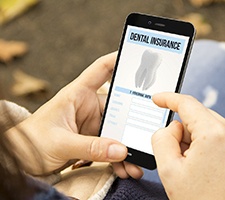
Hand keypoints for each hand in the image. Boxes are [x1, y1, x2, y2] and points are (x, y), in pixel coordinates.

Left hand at [6, 52, 141, 178]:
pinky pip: (111, 146)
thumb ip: (90, 147)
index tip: (137, 58)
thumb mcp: (60, 142)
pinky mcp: (92, 139)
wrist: (23, 158)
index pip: (101, 70)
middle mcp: (88, 106)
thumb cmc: (33, 140)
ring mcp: (92, 124)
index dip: (118, 61)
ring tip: (136, 163)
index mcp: (78, 94)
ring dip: (126, 146)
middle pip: (118, 106)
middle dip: (132, 122)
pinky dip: (118, 157)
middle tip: (146, 134)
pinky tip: (125, 168)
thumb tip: (120, 150)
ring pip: (117, 130)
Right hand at [152, 92, 224, 199]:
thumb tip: (169, 127)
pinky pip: (210, 136)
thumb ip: (161, 138)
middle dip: (179, 131)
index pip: (186, 104)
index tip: (157, 99)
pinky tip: (198, 167)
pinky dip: (198, 146)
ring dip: (189, 141)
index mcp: (213, 134)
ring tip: (189, 167)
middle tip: (174, 154)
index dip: (168, 98)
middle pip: (193, 117)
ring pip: (201, 127)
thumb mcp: (169, 169)